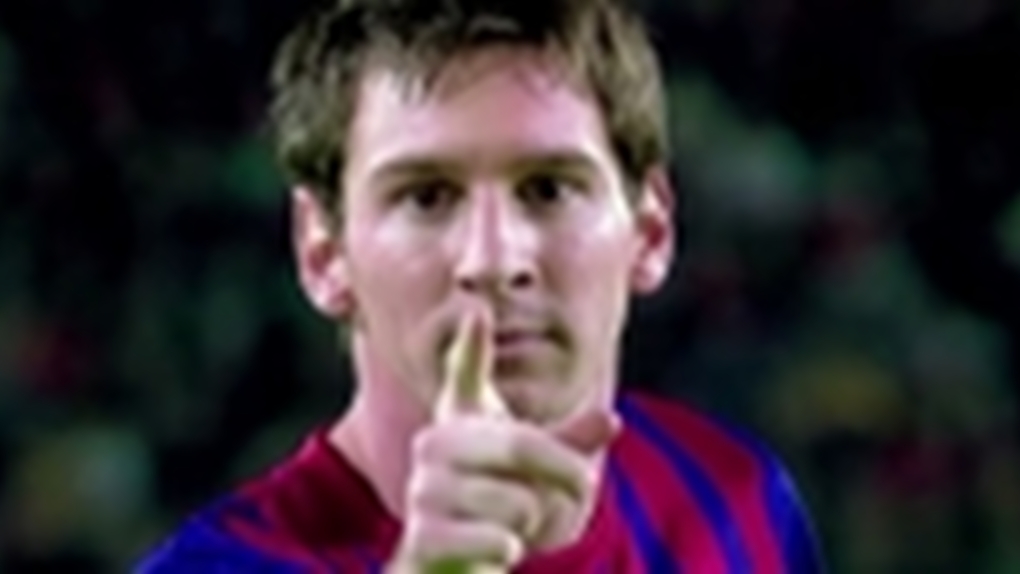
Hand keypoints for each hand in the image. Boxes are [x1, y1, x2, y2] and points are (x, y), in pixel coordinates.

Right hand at [386, 306, 618, 573]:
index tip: (478, 311)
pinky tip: (494, 549)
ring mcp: (425, 489)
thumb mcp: (530, 468)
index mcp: (460, 420)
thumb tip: (611, 417)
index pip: (465, 375)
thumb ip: (570, 442)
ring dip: (532, 524)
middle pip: (523, 444)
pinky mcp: (424, 537)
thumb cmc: (491, 502)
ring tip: (511, 526)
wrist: (444, 562)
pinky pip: (496, 542)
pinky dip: (507, 551)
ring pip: (518, 503)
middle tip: (581, 488)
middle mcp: (435, 446)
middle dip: (566, 475)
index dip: (471, 345)